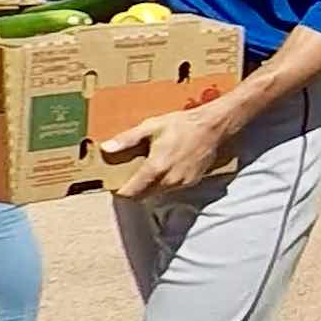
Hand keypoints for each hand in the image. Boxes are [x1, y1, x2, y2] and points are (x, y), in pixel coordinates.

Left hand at [103, 102, 240, 198]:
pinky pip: (171, 188)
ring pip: (157, 193)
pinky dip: (164, 183)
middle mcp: (168, 181)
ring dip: (149, 187)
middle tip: (127, 176)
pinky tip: (165, 168)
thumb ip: (127, 139)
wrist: (214, 126)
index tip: (114, 182)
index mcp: (155, 168)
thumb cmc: (182, 125)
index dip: (119, 190)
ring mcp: (182, 183)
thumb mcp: (151, 127)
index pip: (130, 193)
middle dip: (133, 189)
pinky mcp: (192, 182)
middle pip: (142, 196)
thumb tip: (106, 148)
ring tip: (146, 171)